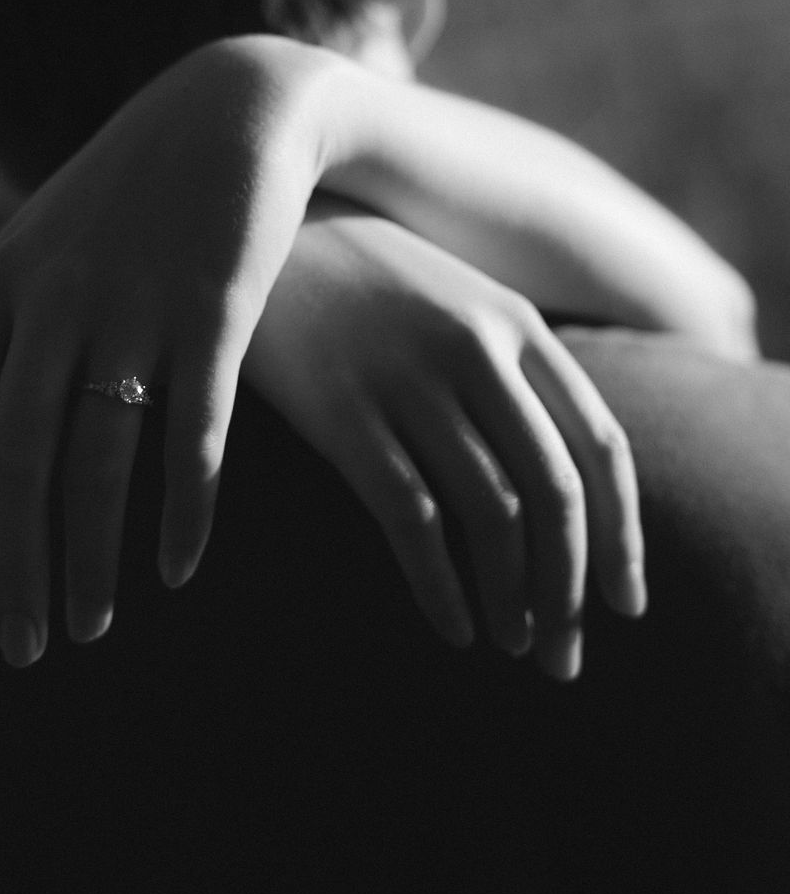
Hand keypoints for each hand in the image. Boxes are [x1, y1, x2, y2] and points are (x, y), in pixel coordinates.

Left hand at [0, 36, 336, 664]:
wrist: (234, 112)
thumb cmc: (131, 196)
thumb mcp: (45, 246)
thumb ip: (4, 332)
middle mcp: (52, 298)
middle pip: (13, 461)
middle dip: (12, 569)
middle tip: (23, 649)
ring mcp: (133, 301)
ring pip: (97, 460)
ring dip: (91, 558)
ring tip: (93, 626)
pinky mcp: (215, 308)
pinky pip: (192, 433)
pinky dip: (182, 510)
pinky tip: (177, 568)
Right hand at [245, 204, 646, 679]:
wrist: (266, 235)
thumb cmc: (369, 281)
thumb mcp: (460, 300)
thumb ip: (518, 370)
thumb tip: (566, 483)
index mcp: (517, 323)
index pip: (602, 447)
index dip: (623, 537)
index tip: (628, 604)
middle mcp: (476, 348)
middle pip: (556, 491)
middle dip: (572, 590)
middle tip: (566, 658)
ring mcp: (409, 378)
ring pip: (493, 512)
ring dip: (511, 597)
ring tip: (511, 645)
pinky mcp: (341, 411)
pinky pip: (411, 518)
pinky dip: (441, 585)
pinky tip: (452, 627)